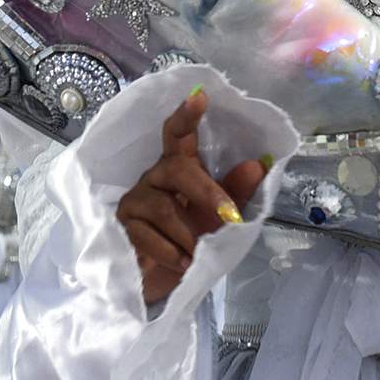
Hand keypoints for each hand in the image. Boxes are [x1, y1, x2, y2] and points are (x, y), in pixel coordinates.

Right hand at [116, 86, 270, 304]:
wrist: (158, 283)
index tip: (200, 96)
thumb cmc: (190, 244)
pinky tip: (183, 263)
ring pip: (164, 207)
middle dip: (206, 191)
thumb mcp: (217, 221)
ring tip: (199, 252)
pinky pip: (147, 235)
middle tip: (230, 215)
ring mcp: (136, 200)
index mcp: (180, 168)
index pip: (179, 135)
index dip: (187, 116)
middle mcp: (155, 177)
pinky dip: (170, 252)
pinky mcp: (122, 226)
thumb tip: (257, 165)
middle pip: (177, 168)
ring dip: (188, 233)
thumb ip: (235, 194)